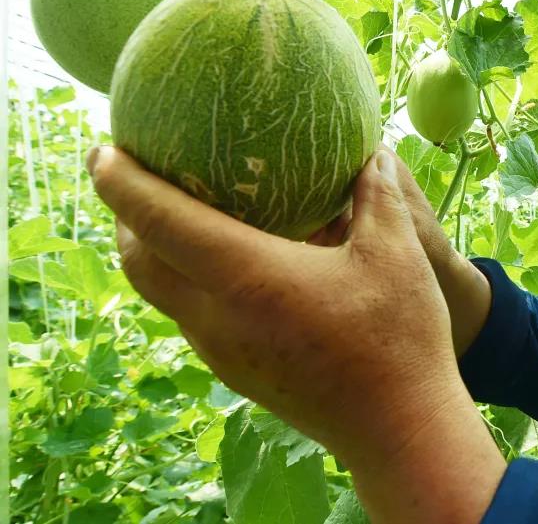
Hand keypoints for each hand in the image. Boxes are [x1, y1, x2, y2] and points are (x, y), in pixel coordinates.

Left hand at [88, 145, 462, 470]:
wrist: (398, 428)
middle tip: (130, 174)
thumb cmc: (397, 338)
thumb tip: (370, 153)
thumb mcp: (397, 252)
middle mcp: (216, 317)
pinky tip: (225, 263)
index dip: (121, 181)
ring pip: (160, 293)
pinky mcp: (235, 370)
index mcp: (246, 278)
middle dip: (122, 215)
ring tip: (172, 211)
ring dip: (151, 250)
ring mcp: (220, 351)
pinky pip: (189, 314)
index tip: (102, 149)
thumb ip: (378, 196)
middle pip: (139, 262)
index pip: (158, 222)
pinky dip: (184, 277)